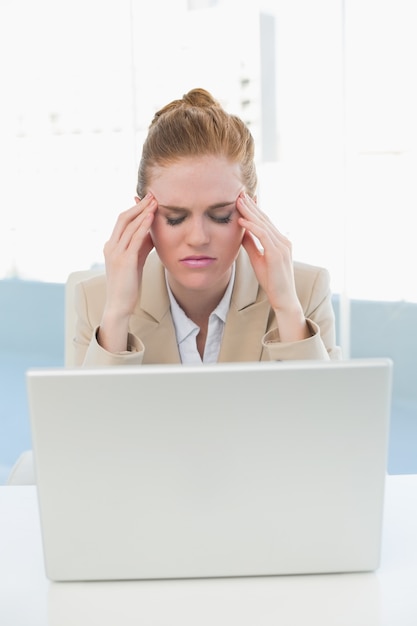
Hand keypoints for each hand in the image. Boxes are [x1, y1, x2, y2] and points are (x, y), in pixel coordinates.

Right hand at [98, 193, 156, 351]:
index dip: (134, 208)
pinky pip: (134, 239)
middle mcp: (110, 247)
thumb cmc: (128, 285)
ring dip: (143, 212)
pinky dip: (143, 226)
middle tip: (153, 195)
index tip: (148, 199)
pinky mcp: (124, 261)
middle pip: (123, 218)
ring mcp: (116, 253)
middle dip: (138, 206)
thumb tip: (151, 232)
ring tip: (155, 201)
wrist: (120, 305)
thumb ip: (141, 246)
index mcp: (111, 246)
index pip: (122, 221)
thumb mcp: (135, 261)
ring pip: (128, 226)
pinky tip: (152, 217)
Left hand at [237, 192, 308, 341]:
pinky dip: (252, 226)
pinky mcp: (277, 254)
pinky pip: (263, 235)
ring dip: (249, 212)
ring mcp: (282, 246)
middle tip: (238, 193)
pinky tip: (241, 220)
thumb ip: (252, 245)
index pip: (265, 221)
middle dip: (251, 205)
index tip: (241, 199)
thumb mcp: (258, 259)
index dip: (254, 209)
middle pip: (264, 219)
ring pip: (263, 224)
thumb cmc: (272, 281)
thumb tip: (242, 232)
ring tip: (237, 201)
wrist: (283, 298)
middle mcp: (283, 240)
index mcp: (280, 241)